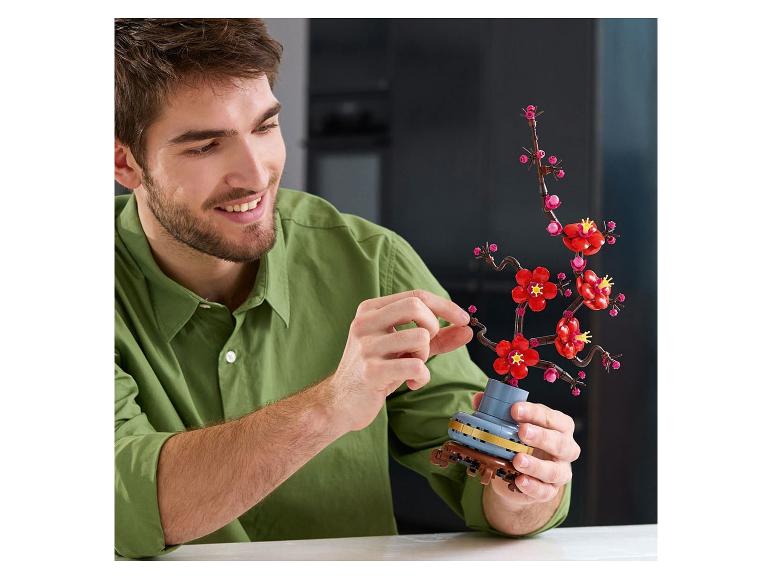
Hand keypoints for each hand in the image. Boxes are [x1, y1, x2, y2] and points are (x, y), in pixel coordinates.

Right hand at [322, 290, 472, 433]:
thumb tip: (467, 329)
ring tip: (412, 367)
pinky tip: (410, 383)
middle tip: (426, 347)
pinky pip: (416, 366)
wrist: (341, 402)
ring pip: (420, 337)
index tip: (464, 320)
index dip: (445, 306)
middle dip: (433, 327)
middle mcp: (365, 323)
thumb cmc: (377, 370)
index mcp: (370, 309)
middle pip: (416, 306)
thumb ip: (436, 337)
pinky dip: (422, 377)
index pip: (416, 295)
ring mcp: (366, 346)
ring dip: (425, 356)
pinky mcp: (371, 371)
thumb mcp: (405, 348)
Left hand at [472, 394, 579, 503]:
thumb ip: (497, 411)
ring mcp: (560, 472)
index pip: (552, 418)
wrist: (516, 475)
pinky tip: (519, 481)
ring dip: (536, 465)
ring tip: (517, 459)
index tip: (515, 409)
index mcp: (559, 427)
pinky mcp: (550, 491)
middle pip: (560, 443)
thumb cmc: (519, 442)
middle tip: (521, 431)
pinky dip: (532, 487)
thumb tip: (478, 398)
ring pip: (555, 471)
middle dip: (541, 436)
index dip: (535, 413)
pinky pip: (545, 491)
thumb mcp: (511, 425)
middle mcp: (565, 449)